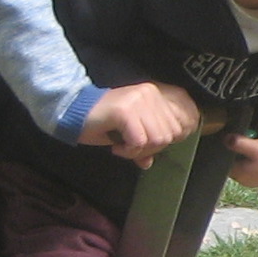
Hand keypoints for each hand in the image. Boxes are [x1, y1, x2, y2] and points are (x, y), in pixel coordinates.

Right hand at [81, 82, 199, 165]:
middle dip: (151, 149)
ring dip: (139, 151)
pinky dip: (129, 151)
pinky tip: (116, 147)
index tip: (150, 144)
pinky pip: (140, 142)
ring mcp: (139, 100)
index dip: (172, 139)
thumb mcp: (131, 131)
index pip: (186, 120)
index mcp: (158, 95)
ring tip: (123, 147)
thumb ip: (147, 143)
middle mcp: (151, 94)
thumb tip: (150, 163)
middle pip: (170, 135)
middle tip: (131, 148)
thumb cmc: (102, 123)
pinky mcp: (126, 111)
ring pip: (157, 140)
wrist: (71, 112)